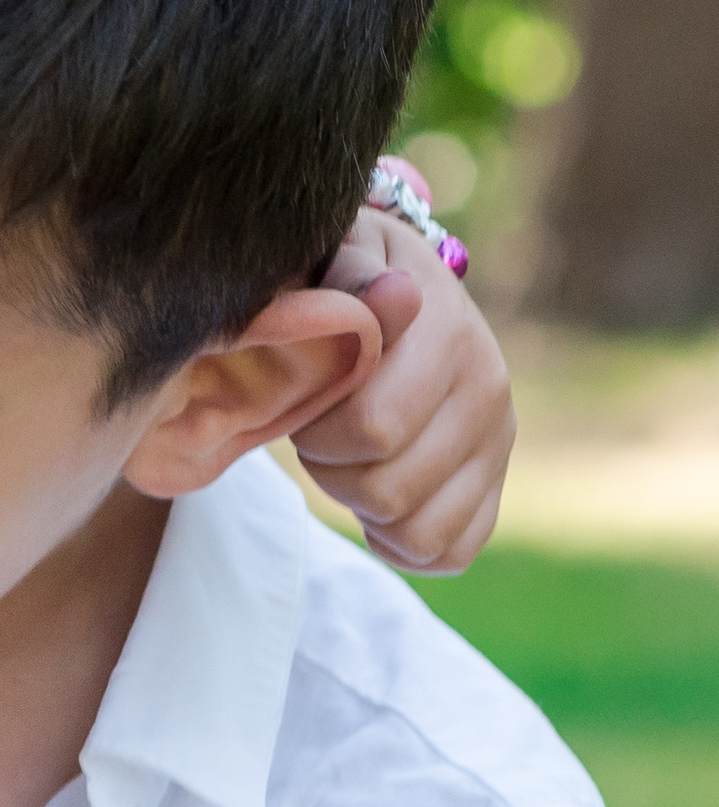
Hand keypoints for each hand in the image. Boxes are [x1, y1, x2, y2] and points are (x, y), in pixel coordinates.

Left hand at [296, 207, 512, 573]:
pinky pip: (451, 552)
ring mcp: (499, 439)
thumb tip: (393, 300)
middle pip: (387, 489)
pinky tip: (374, 500)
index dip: (316, 431)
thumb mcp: (335, 254)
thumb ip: (349, 276)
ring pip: (418, 530)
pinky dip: (400, 543)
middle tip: (317, 433)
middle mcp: (489, 387)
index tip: (306, 400)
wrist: (392, 287)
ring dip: (361, 507)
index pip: (374, 429)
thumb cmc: (339, 278)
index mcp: (449, 332)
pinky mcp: (496, 480)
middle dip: (330, 469)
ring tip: (347, 458)